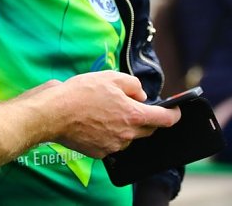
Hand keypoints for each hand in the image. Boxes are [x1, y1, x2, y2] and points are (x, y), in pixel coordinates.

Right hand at [47, 71, 180, 157]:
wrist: (54, 113)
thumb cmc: (81, 93)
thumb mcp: (110, 77)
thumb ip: (133, 85)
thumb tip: (142, 96)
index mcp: (133, 115)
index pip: (164, 119)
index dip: (174, 114)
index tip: (177, 111)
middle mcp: (127, 134)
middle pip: (148, 130)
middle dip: (146, 118)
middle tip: (133, 105)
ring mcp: (114, 146)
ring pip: (129, 137)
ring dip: (126, 126)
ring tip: (107, 112)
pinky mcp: (101, 153)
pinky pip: (113, 144)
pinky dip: (110, 134)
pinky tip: (96, 123)